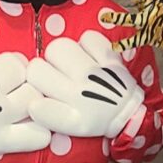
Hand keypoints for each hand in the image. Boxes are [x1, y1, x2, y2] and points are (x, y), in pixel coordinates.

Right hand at [25, 30, 143, 138]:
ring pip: (64, 45)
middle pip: (48, 54)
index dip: (36, 78)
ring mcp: (96, 68)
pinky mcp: (110, 57)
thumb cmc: (95, 119)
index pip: (35, 73)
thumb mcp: (72, 125)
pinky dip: (88, 44)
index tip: (45, 85)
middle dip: (49, 63)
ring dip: (65, 53)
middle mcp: (82, 82)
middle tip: (59, 74)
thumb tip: (33, 103)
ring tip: (72, 64)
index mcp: (70, 100)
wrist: (129, 115)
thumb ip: (49, 115)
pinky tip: (88, 56)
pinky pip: (90, 38)